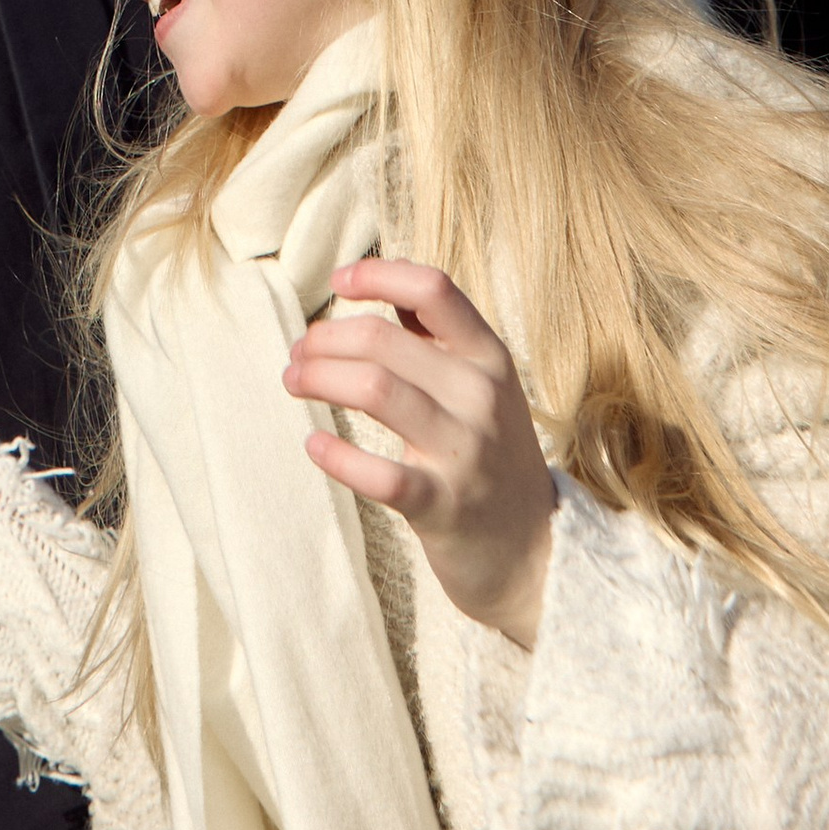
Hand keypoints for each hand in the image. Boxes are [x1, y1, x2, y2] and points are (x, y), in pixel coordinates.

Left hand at [284, 257, 556, 648]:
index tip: (337, 283)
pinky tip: (313, 445)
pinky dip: (336, 455)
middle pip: (383, 339)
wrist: (534, 554)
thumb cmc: (493, 457)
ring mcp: (463, 452)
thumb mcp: (484, 385)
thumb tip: (383, 280)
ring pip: (374, 388)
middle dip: (325, 338)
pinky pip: (378, 473)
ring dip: (319, 378)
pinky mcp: (442, 506)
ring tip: (294, 380)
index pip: (433, 289)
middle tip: (299, 351)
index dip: (377, 275)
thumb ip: (439, 335)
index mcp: (490, 358)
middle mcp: (480, 397)